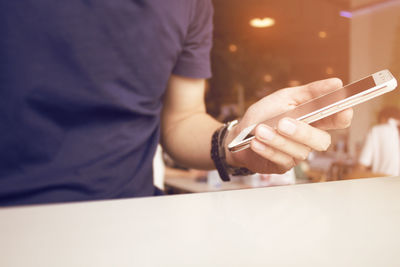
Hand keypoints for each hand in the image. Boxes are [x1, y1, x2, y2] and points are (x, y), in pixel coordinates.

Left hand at [225, 78, 353, 173]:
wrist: (239, 134)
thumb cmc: (264, 115)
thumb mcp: (285, 98)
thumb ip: (310, 92)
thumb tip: (336, 83)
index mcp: (314, 118)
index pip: (337, 119)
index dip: (343, 117)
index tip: (342, 111)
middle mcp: (309, 138)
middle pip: (321, 140)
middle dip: (302, 132)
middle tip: (282, 123)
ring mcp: (297, 153)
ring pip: (299, 151)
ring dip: (277, 140)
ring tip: (260, 130)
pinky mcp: (283, 166)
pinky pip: (281, 160)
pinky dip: (267, 150)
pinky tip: (256, 142)